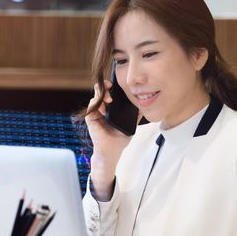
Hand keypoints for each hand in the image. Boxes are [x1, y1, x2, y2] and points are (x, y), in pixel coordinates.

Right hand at [85, 81, 132, 197]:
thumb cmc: (120, 138)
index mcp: (112, 107)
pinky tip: (104, 109)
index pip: (111, 92)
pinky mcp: (91, 117)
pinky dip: (98, 104)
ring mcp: (96, 112)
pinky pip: (92, 105)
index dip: (113, 86)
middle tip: (111, 86)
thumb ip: (137, 114)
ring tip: (109, 99)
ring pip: (96, 95)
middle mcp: (103, 107)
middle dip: (106, 85)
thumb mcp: (132, 123)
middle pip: (102, 89)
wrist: (112, 150)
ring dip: (102, 93)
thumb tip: (145, 105)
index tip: (118, 84)